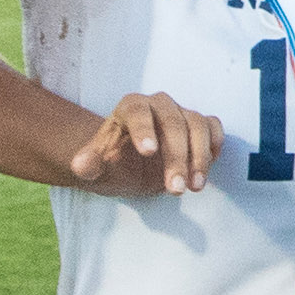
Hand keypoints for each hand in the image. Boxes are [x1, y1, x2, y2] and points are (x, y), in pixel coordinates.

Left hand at [64, 90, 222, 194]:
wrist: (129, 165)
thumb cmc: (112, 163)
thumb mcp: (96, 169)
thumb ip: (88, 164)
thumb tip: (80, 165)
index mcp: (130, 107)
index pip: (138, 112)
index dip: (144, 129)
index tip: (149, 152)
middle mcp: (158, 105)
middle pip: (173, 123)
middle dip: (176, 157)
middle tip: (175, 189)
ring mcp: (181, 113)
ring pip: (198, 125)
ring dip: (199, 156)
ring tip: (194, 187)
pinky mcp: (199, 126)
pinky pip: (213, 127)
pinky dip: (214, 145)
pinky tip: (205, 170)